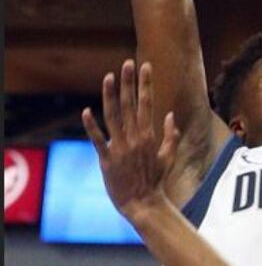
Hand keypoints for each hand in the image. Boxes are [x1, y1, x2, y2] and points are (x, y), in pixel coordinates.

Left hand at [82, 60, 181, 219]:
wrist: (143, 203)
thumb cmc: (156, 181)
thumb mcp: (169, 157)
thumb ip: (170, 135)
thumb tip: (169, 116)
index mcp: (149, 135)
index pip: (147, 103)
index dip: (145, 83)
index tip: (145, 66)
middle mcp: (135, 138)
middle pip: (130, 104)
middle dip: (128, 82)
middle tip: (127, 63)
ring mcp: (120, 148)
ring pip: (113, 116)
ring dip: (109, 96)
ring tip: (108, 77)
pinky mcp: (107, 160)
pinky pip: (97, 140)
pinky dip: (91, 126)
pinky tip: (86, 111)